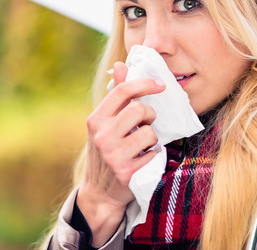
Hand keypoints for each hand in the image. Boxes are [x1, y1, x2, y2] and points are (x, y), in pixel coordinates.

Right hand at [77, 61, 164, 246]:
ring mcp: (113, 155)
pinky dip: (153, 155)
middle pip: (139, 110)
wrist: (99, 192)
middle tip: (146, 123)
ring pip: (149, 132)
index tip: (160, 84)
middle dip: (149, 115)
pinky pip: (154, 153)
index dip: (145, 83)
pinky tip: (143, 159)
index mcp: (95, 119)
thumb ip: (115, 96)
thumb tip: (120, 65)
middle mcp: (102, 136)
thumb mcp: (104, 124)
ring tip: (143, 143)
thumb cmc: (105, 150)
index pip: (123, 91)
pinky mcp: (127, 173)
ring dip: (152, 137)